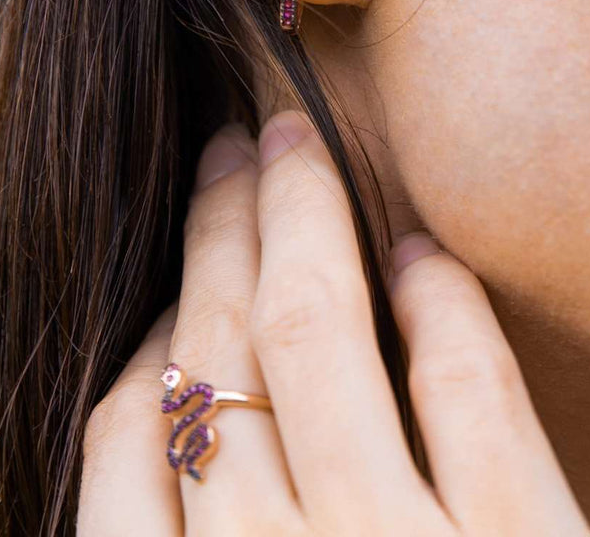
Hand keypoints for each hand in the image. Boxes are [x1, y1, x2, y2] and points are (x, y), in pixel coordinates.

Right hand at [77, 110, 589, 534]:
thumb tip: (183, 406)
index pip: (122, 442)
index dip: (147, 339)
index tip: (179, 282)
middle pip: (213, 350)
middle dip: (215, 229)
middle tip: (227, 150)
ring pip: (312, 330)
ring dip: (299, 216)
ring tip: (295, 146)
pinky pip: (467, 391)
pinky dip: (442, 306)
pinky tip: (425, 258)